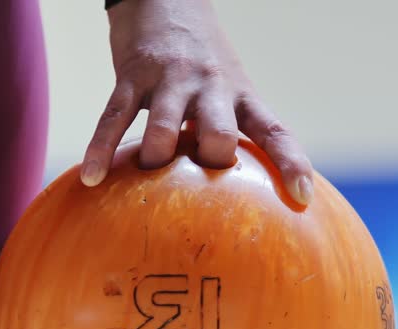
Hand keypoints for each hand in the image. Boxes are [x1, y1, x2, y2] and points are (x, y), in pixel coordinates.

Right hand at [81, 0, 314, 204]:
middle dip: (208, 164)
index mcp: (241, 96)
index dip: (291, 163)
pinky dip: (102, 150)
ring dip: (155, 160)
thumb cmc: (201, 62)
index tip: (303, 195)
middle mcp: (211, 88)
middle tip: (194, 180)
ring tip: (146, 175)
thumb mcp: (229, 90)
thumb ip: (231, 134)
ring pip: (165, 131)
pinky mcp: (132, 75)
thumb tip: (229, 197)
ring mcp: (171, 80)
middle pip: (219, 136)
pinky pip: (115, 118)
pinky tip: (93, 178)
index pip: (275, 131)